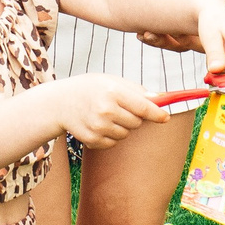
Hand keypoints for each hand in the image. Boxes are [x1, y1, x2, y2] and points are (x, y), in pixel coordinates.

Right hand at [51, 74, 168, 148]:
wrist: (59, 102)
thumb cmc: (90, 88)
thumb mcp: (111, 81)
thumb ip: (136, 90)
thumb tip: (160, 99)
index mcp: (113, 92)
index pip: (143, 107)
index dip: (157, 114)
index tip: (165, 117)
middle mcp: (106, 110)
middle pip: (137, 122)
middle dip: (134, 117)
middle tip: (120, 108)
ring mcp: (98, 127)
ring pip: (126, 134)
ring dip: (122, 127)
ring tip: (106, 115)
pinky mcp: (93, 140)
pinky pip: (113, 143)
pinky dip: (110, 136)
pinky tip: (98, 125)